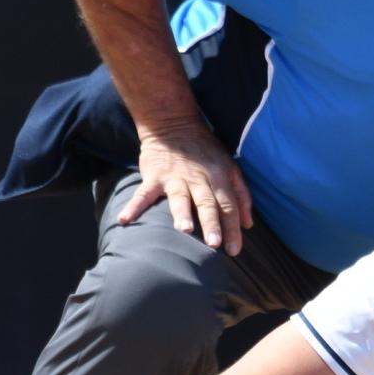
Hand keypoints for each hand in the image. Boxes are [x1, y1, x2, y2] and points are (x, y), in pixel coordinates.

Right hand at [120, 121, 253, 255]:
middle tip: (214, 244)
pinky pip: (143, 192)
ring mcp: (175, 177)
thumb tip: (248, 224)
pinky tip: (125, 219)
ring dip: (182, 213)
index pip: (228, 206)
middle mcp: (199, 179)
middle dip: (212, 223)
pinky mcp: (154, 176)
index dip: (232, 228)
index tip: (233, 250)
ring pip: (180, 197)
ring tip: (184, 230)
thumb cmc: (206, 151)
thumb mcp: (230, 167)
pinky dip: (134, 205)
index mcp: (219, 178)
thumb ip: (242, 195)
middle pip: (207, 203)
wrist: (174, 124)